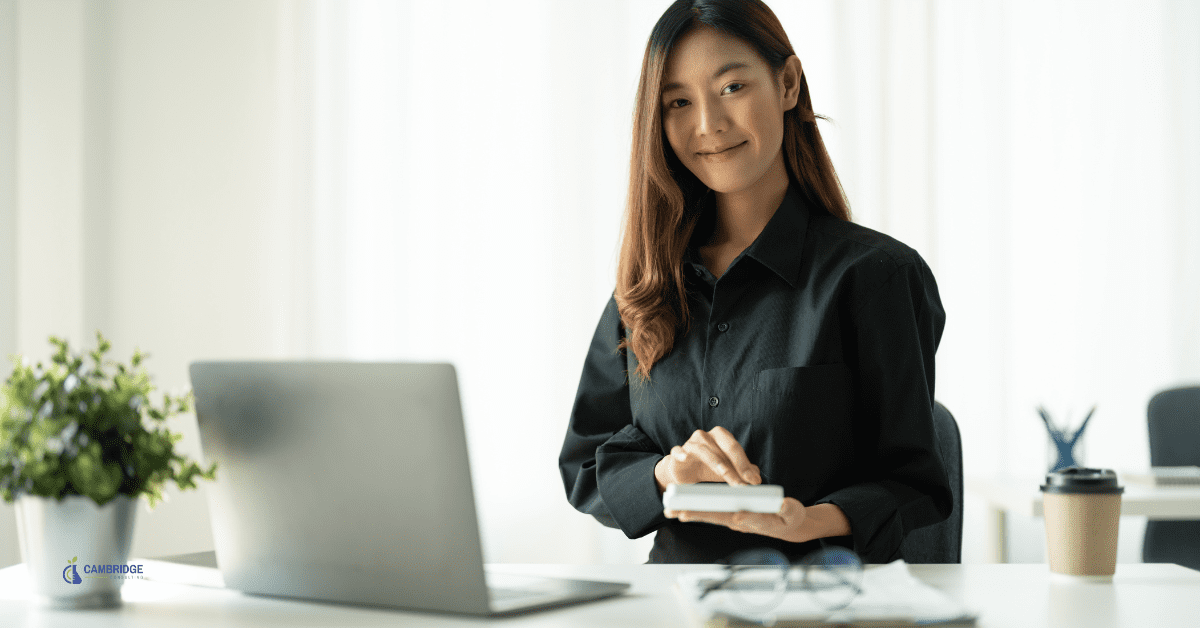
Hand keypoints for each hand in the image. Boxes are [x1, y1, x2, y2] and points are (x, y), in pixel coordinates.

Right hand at [654, 426, 761, 491]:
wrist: (684, 471)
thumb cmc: (708, 468)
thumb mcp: (728, 471)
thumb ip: (742, 472)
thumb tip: (757, 476)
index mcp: (721, 436)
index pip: (736, 448)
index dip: (746, 465)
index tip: (754, 482)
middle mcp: (707, 436)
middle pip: (724, 446)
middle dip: (736, 465)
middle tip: (743, 483)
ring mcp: (691, 443)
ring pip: (704, 449)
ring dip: (716, 463)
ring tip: (725, 474)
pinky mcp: (677, 452)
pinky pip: (678, 450)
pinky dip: (681, 453)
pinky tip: (685, 458)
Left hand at [665, 496, 809, 543]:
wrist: (790, 525)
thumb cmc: (790, 518)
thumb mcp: (792, 513)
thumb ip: (786, 509)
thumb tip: (780, 504)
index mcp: (754, 520)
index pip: (734, 517)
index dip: (714, 514)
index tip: (700, 513)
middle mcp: (740, 521)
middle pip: (715, 517)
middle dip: (695, 514)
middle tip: (676, 513)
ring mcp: (735, 519)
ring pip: (710, 515)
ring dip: (691, 513)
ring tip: (671, 511)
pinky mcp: (733, 515)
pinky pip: (713, 512)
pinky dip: (698, 510)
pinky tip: (683, 509)